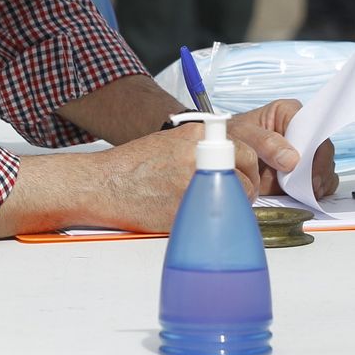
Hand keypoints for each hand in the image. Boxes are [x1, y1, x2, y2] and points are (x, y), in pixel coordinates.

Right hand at [94, 122, 260, 231]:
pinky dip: (215, 219)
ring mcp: (195, 182)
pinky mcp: (188, 209)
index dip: (248, 166)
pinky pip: (217, 216)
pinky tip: (200, 216)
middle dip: (247, 185)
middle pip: (248, 172)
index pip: (245, 150)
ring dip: (235, 204)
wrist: (106, 184)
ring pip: (238, 196)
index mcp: (197, 135)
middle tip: (237, 194)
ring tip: (217, 206)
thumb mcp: (171, 142)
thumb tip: (229, 160)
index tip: (245, 174)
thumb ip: (202, 147)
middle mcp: (199, 155)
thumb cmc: (134, 166)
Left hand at [228, 99, 338, 198]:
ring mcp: (303, 155)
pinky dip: (315, 192)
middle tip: (310, 185)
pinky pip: (320, 184)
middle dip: (318, 168)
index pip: (311, 125)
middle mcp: (300, 133)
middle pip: (322, 149)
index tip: (308, 167)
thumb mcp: (241, 134)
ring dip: (317, 182)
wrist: (222, 156)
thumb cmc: (232, 137)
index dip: (314, 146)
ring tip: (305, 192)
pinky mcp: (302, 175)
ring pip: (324, 168)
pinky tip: (305, 196)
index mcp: (288, 114)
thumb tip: (292, 159)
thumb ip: (265, 142)